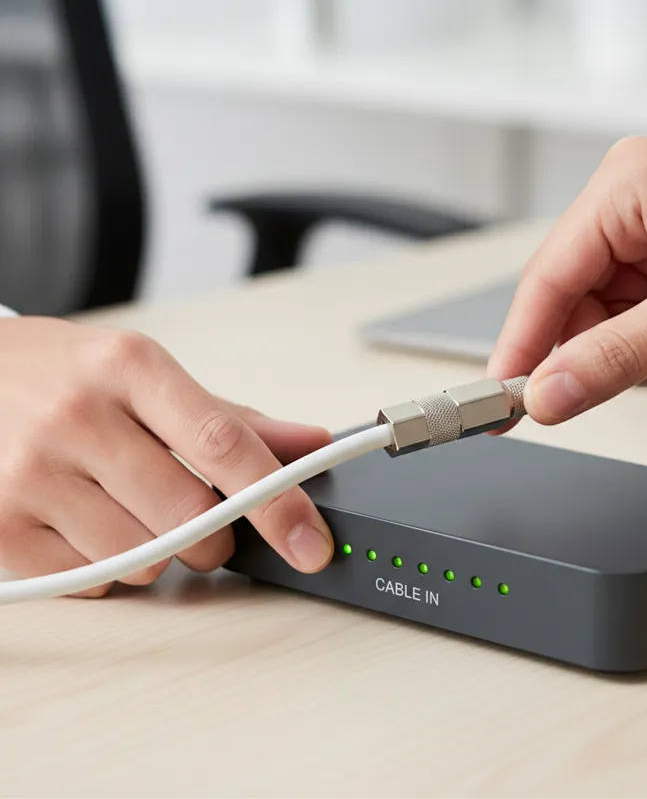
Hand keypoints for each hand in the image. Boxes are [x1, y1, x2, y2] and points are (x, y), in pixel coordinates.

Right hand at [0, 318, 333, 596]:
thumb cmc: (63, 374)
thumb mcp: (143, 373)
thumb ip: (231, 416)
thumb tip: (310, 444)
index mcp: (130, 367)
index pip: (224, 443)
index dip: (278, 500)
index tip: (311, 541)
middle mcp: (78, 415)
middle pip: (191, 516)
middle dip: (214, 536)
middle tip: (200, 518)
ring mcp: (30, 472)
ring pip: (143, 560)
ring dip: (159, 554)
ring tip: (128, 510)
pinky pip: (90, 583)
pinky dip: (107, 571)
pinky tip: (86, 527)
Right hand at [488, 137, 646, 423]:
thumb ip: (618, 358)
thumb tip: (548, 394)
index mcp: (624, 187)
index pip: (545, 280)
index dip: (520, 346)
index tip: (501, 400)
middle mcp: (629, 201)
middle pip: (575, 303)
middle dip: (608, 348)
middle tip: (640, 374)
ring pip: (609, 317)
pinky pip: (639, 315)